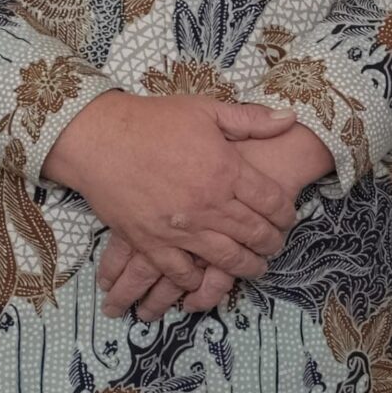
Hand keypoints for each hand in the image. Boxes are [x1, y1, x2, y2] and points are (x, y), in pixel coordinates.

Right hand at [100, 123, 335, 319]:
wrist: (101, 138)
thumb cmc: (154, 121)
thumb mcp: (206, 110)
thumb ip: (251, 119)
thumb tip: (290, 118)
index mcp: (227, 170)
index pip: (271, 200)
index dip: (286, 213)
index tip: (288, 218)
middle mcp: (210, 204)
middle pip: (254, 233)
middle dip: (271, 243)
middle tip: (276, 247)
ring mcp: (181, 228)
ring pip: (225, 258)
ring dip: (246, 267)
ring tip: (255, 268)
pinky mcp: (152, 242)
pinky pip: (181, 273)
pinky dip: (196, 282)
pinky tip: (205, 281)